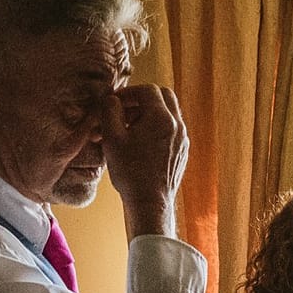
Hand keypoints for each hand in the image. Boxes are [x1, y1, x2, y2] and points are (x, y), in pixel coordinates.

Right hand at [103, 84, 187, 234]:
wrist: (150, 202)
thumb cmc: (130, 172)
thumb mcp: (112, 137)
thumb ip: (110, 111)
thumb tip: (112, 99)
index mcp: (162, 118)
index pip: (148, 90)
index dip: (129, 92)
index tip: (114, 102)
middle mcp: (178, 126)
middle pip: (163, 96)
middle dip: (142, 99)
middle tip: (124, 111)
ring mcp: (182, 139)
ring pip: (168, 113)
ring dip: (148, 113)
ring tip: (127, 128)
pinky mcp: (182, 152)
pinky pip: (171, 130)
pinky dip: (156, 127)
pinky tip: (139, 142)